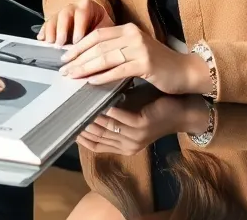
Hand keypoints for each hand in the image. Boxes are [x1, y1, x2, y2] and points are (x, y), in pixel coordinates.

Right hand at [38, 0, 114, 46]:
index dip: (79, 28)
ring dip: (50, 32)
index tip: (77, 41)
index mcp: (86, 6)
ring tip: (50, 43)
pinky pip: (46, 24)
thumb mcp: (106, 27)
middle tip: (60, 44)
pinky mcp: (54, 21)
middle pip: (64, 15)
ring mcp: (61, 13)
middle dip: (61, 31)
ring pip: (53, 19)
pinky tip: (41, 39)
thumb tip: (95, 47)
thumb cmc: (101, 24)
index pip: (81, 14)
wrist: (96, 20)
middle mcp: (72, 7)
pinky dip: (43, 32)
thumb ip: (100, 34)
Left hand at [59, 23, 213, 94]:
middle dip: (78, 58)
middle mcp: (132, 35)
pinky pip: (118, 70)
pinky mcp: (146, 64)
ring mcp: (140, 48)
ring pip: (105, 57)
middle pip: (97, 46)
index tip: (64, 57)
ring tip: (73, 77)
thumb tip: (87, 59)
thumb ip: (115, 50)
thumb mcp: (135, 51)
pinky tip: (91, 83)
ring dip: (86, 68)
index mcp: (128, 29)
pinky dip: (103, 77)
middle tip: (64, 70)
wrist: (185, 72)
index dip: (78, 45)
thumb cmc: (158, 64)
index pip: (97, 34)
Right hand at [77, 96, 212, 155]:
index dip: (80, 137)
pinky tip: (101, 101)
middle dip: (81, 126)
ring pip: (107, 129)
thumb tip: (86, 99)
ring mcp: (134, 137)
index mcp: (122, 146)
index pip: (94, 146)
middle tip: (67, 111)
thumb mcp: (127, 113)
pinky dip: (110, 111)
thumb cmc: (152, 108)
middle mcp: (126, 146)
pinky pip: (121, 119)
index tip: (65, 124)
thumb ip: (109, 112)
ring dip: (92, 117)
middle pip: (97, 138)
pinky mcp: (142, 125)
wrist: (181, 110)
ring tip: (80, 104)